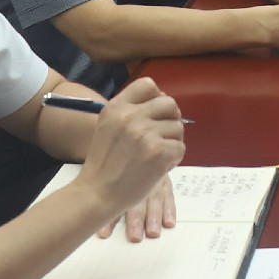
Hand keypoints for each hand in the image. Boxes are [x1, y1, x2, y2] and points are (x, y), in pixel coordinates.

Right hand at [68, 78, 182, 240]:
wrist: (97, 193)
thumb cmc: (105, 163)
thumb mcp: (108, 126)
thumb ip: (130, 111)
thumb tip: (163, 100)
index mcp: (116, 107)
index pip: (148, 85)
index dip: (157, 97)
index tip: (156, 114)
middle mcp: (131, 116)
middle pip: (169, 104)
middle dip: (171, 119)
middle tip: (162, 136)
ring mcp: (145, 134)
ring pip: (178, 127)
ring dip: (172, 142)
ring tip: (156, 155)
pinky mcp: (158, 152)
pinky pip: (180, 147)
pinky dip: (173, 159)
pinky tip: (158, 167)